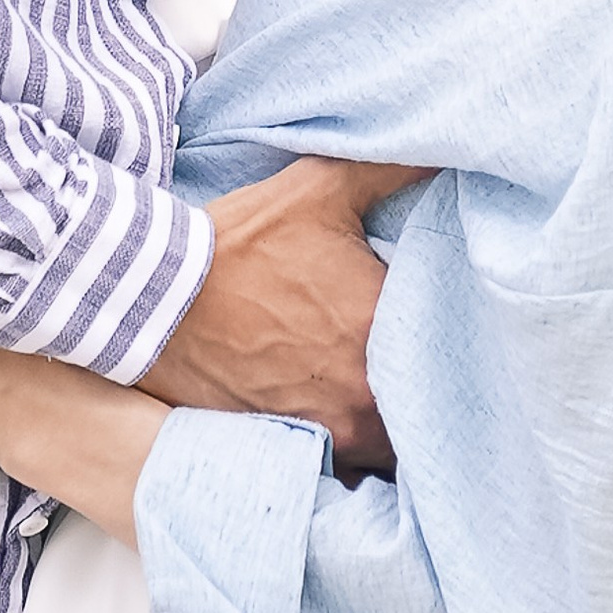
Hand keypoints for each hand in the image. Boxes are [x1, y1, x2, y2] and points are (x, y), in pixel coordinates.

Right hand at [144, 155, 426, 471]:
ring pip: (386, 449)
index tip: (454, 337)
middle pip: (426, 413)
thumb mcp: (319, 189)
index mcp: (384, 330)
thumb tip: (445, 143)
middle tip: (427, 374)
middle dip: (431, 397)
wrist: (153, 298)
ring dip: (391, 430)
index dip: (459, 349)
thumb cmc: (240, 244)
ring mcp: (326, 431)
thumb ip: (391, 168)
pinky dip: (345, 456)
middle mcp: (364, 395)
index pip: (455, 354)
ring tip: (386, 401)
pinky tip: (340, 424)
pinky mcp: (286, 450)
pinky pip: (338, 469)